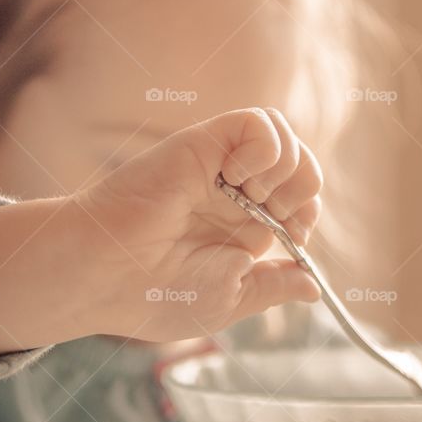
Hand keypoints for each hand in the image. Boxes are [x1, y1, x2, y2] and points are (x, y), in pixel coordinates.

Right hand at [0, 108, 323, 366]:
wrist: (107, 274)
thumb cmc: (156, 293)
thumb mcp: (229, 300)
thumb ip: (273, 287)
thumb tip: (315, 288)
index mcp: (242, 227)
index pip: (302, 199)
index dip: (307, 213)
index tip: (291, 236)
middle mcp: (235, 191)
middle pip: (301, 163)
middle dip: (303, 191)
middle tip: (270, 216)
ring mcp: (220, 163)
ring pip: (284, 135)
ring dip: (287, 169)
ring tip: (250, 196)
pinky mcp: (204, 142)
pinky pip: (258, 122)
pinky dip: (267, 148)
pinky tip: (239, 177)